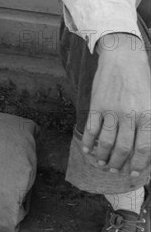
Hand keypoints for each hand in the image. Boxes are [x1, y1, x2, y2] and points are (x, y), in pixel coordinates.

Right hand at [82, 33, 150, 176]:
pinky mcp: (97, 104)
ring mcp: (111, 109)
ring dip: (102, 156)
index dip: (139, 164)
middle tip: (114, 170)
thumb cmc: (141, 80)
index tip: (134, 174)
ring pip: (106, 141)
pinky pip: (91, 128)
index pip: (143, 148)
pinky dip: (88, 141)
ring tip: (101, 164)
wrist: (123, 57)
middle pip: (123, 148)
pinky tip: (87, 149)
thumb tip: (148, 147)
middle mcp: (130, 114)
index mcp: (148, 115)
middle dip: (118, 163)